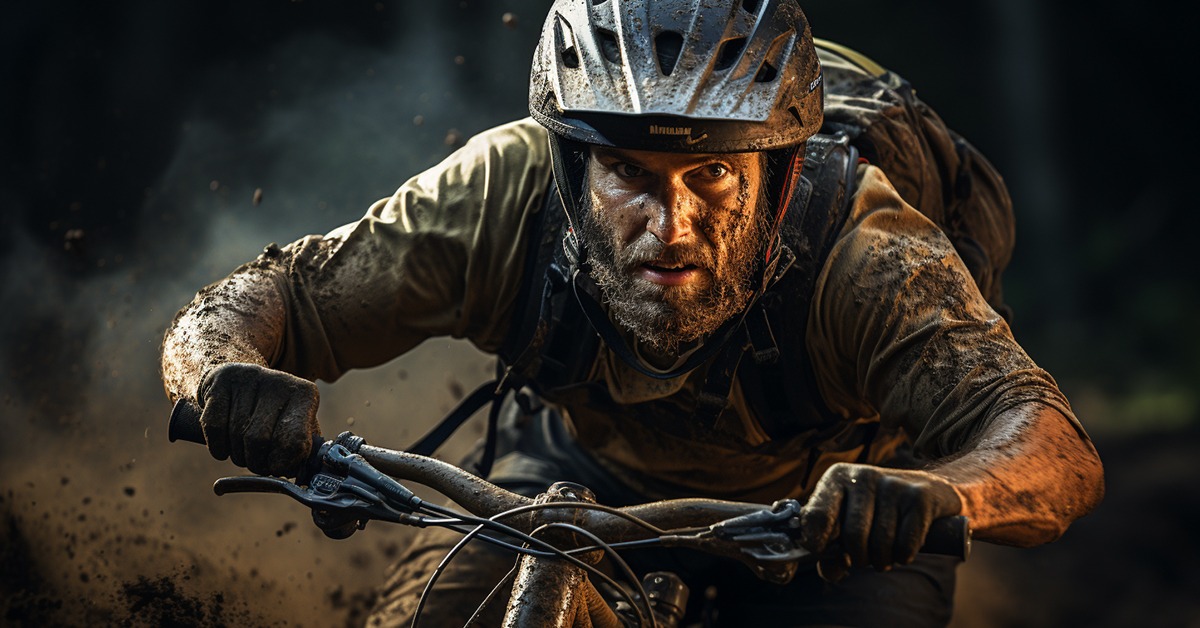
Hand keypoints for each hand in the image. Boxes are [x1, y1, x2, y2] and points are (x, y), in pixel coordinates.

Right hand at [198, 362, 319, 477]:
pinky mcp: (221, 381)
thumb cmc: (276, 414)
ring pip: (237, 435)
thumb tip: (296, 473)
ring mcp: (248, 379)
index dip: (283, 463)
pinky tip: (225, 447)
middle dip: (256, 462)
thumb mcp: (298, 427)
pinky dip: (218, 447)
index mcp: (304, 395)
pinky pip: (214, 427)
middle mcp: (279, 382)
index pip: (295, 441)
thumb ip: (303, 453)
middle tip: (258, 463)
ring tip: (244, 452)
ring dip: (238, 455)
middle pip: (260, 440)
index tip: (277, 468)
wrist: (243, 380)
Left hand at [798, 462, 961, 581]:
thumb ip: (831, 551)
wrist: (929, 490)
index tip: (821, 552)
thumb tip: (829, 572)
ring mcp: (893, 484)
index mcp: (837, 478)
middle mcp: (863, 476)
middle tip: (864, 559)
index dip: (816, 542)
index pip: (816, 515)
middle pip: (853, 536)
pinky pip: (906, 544)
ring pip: (881, 543)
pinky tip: (903, 550)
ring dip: (882, 560)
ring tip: (884, 554)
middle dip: (859, 558)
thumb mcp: (848, 523)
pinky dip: (903, 556)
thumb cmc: (877, 512)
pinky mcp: (919, 497)